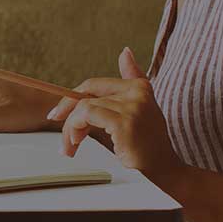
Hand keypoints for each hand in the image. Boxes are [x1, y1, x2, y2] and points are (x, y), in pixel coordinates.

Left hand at [46, 47, 183, 176]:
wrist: (163, 169)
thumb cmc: (147, 144)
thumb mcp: (138, 109)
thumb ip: (130, 80)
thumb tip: (125, 52)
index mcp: (139, 86)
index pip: (95, 84)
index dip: (73, 97)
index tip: (58, 113)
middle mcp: (137, 92)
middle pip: (86, 94)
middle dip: (67, 113)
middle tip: (60, 132)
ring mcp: (131, 106)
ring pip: (83, 106)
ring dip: (70, 128)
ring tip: (70, 146)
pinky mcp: (124, 121)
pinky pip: (86, 115)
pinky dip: (75, 128)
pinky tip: (76, 143)